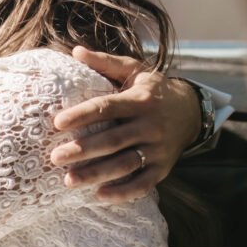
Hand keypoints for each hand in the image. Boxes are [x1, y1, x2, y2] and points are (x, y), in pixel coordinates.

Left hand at [49, 49, 199, 201]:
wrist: (191, 111)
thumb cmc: (152, 90)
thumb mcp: (135, 71)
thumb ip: (106, 63)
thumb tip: (75, 51)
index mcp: (140, 100)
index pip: (107, 108)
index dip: (82, 115)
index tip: (57, 123)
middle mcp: (151, 125)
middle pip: (113, 140)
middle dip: (83, 150)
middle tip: (55, 157)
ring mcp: (158, 149)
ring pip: (125, 165)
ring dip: (96, 174)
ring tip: (68, 180)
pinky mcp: (163, 168)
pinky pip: (142, 184)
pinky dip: (122, 192)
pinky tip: (99, 195)